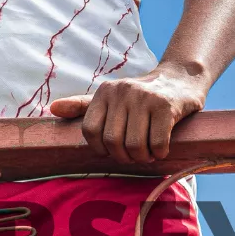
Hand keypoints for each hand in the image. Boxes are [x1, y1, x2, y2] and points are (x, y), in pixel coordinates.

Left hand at [48, 64, 207, 163]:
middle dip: (123, 156)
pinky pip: (156, 143)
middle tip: (134, 155)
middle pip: (113, 142)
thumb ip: (83, 105)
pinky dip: (158, 153)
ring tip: (148, 152)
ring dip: (142, 157)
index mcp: (104, 92)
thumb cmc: (141, 96)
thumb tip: (53, 109)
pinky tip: (161, 149)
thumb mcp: (111, 97)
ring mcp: (145, 98)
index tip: (112, 150)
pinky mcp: (166, 106)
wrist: (181, 78)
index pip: (90, 131)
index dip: (100, 148)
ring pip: (134, 145)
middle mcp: (122, 92)